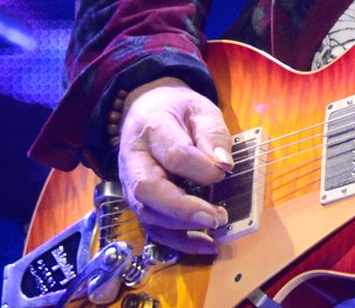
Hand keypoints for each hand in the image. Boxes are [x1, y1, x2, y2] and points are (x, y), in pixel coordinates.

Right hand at [116, 77, 232, 254]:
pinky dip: (177, 241)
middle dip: (182, 208)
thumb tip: (224, 165)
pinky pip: (151, 227)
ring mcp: (130, 184)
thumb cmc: (178, 109)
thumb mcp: (200, 109)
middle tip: (216, 216)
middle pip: (148, 190)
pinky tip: (205, 245)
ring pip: (146, 213)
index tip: (224, 172)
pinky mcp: (137, 201)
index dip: (200, 168)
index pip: (173, 153)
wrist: (146, 109)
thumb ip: (213, 134)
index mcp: (151, 128)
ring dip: (181, 228)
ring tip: (216, 227)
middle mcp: (134, 159)